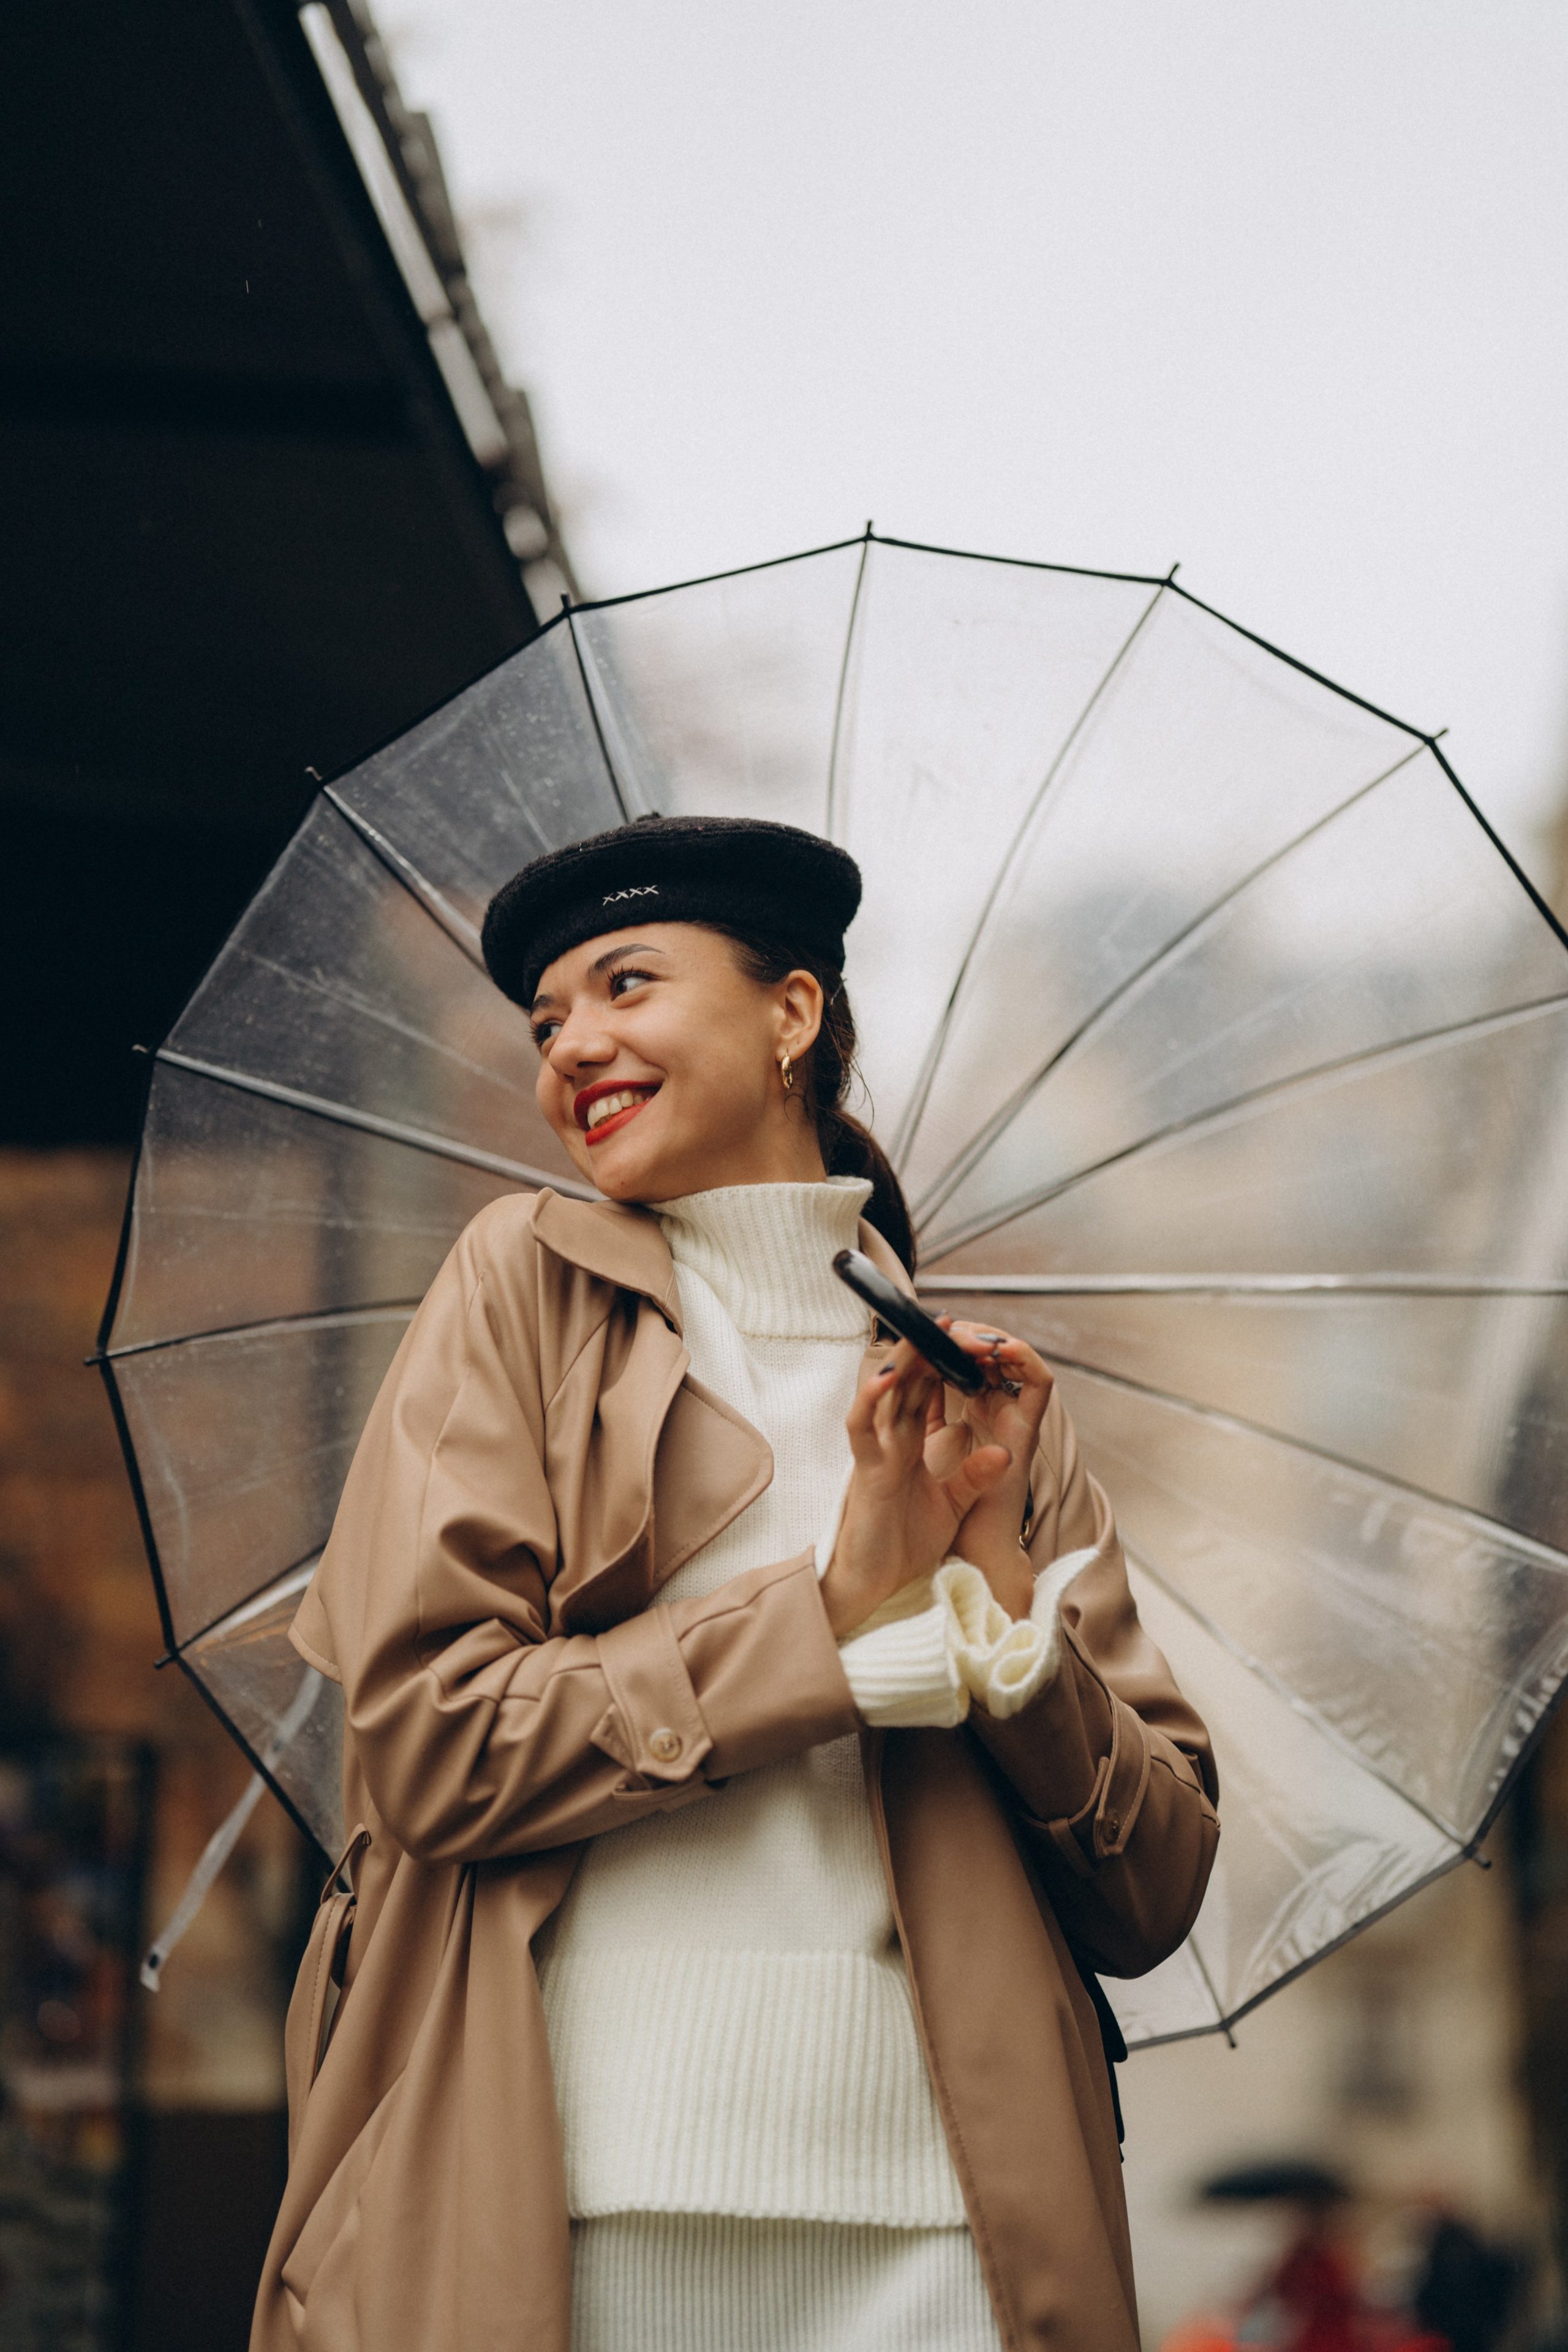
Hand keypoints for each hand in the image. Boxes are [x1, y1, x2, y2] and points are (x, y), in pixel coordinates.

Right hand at [822, 1339, 1009, 1636]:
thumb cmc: (904, 1545)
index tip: (968, 1341)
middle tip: (952, 1322)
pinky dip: (872, 1400)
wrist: (875, 1585)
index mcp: (910, 1445)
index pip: (928, 1393)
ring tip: (924, 1332)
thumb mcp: (952, 1504)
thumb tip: (1003, 1453)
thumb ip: (974, 1476)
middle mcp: (891, 1441)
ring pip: (883, 1395)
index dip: (946, 1364)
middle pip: (908, 1384)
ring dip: (902, 1362)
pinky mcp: (865, 1471)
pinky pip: (863, 1428)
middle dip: (929, 1351)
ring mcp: (875, 1453)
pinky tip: (890, 1376)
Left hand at [928, 1321, 1053, 1619]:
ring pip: (1021, 1360)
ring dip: (998, 1337)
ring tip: (972, 1327)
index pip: (971, 1363)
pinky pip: (1039, 1384)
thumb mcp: (924, 1450)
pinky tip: (996, 1347)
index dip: (954, 1340)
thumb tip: (909, 1375)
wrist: (962, 1554)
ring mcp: (1017, 1422)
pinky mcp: (1027, 1434)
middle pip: (995, 1355)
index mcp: (975, 1418)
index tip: (934, 1326)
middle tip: (952, 1320)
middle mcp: (1001, 1416)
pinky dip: (1024, 1358)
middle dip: (973, 1332)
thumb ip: (925, 1414)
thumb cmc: (940, 1514)